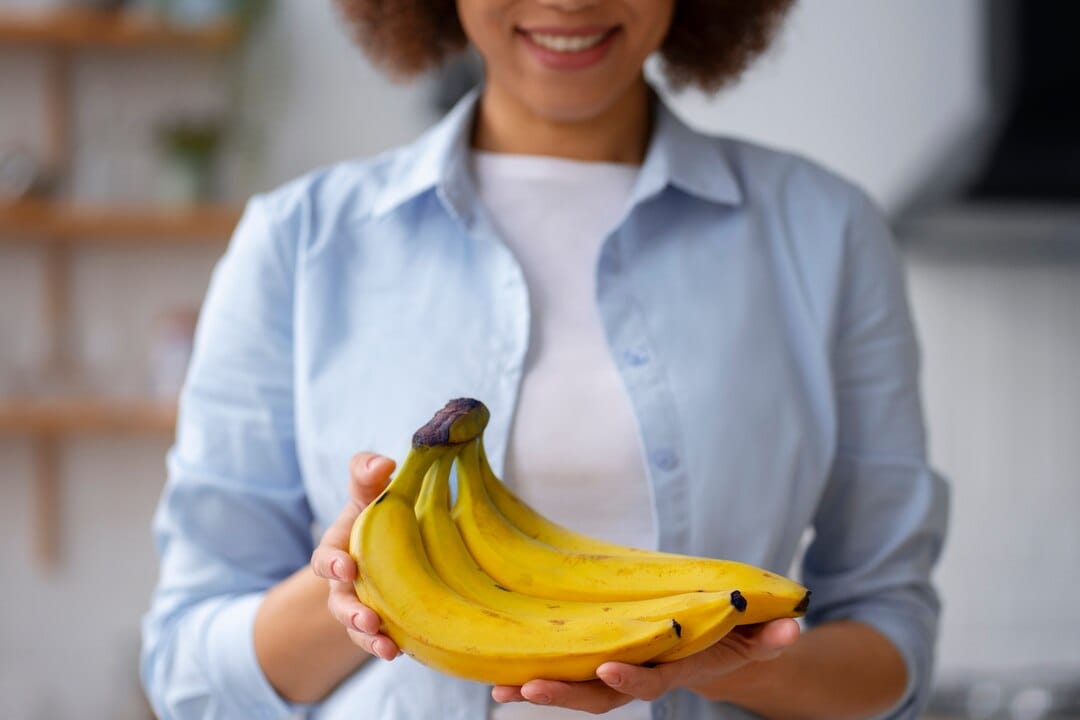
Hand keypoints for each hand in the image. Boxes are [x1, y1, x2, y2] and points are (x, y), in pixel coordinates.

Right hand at [310, 452, 399, 661]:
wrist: (393, 545)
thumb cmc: (377, 515)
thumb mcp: (370, 493)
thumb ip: (366, 473)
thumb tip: (383, 462)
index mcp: (339, 551)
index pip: (326, 560)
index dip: (333, 564)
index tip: (346, 567)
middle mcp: (346, 585)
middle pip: (339, 603)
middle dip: (350, 612)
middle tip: (366, 618)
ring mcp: (363, 607)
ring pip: (358, 629)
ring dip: (369, 638)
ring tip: (385, 647)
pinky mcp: (385, 624)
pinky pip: (381, 641)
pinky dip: (388, 646)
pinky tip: (401, 651)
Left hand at [492, 619, 800, 712]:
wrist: (718, 652)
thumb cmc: (736, 637)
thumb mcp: (758, 636)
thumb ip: (772, 636)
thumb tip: (792, 627)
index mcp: (677, 670)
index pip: (651, 681)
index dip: (631, 679)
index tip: (608, 670)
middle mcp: (644, 676)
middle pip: (602, 697)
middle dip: (566, 695)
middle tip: (528, 690)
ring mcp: (623, 671)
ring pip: (578, 690)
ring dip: (541, 690)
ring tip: (501, 690)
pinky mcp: (605, 657)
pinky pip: (571, 670)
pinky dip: (539, 676)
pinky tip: (502, 679)